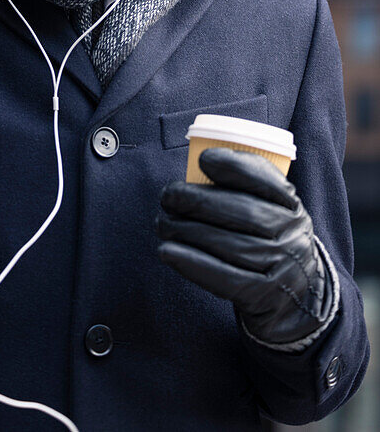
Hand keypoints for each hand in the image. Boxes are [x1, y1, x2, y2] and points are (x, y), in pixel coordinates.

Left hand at [156, 148, 333, 345]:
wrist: (295, 298)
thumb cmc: (267, 241)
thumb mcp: (271, 210)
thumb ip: (245, 185)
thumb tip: (204, 160)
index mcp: (292, 207)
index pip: (267, 182)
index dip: (234, 167)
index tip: (203, 159)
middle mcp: (292, 236)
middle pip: (242, 213)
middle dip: (198, 200)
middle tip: (168, 195)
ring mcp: (281, 269)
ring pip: (229, 245)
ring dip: (187, 231)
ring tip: (163, 222)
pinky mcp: (263, 298)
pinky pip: (225, 279)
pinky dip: (192, 264)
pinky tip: (167, 251)